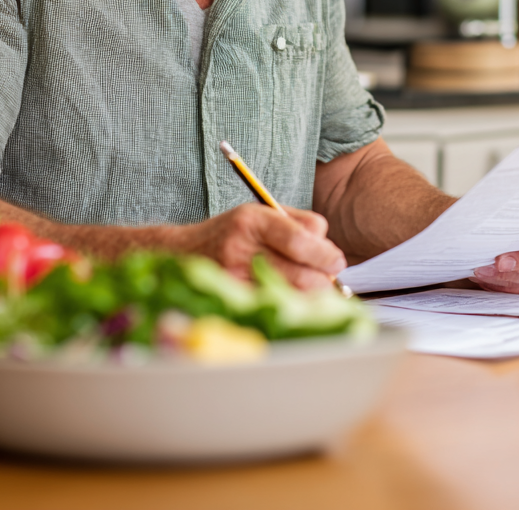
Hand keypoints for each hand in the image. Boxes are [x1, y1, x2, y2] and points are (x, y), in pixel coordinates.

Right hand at [182, 203, 345, 289]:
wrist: (182, 251)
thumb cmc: (233, 232)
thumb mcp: (262, 213)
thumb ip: (299, 223)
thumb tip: (328, 247)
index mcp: (253, 219)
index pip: (299, 240)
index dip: (324, 254)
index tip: (336, 261)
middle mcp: (241, 247)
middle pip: (299, 274)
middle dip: (322, 279)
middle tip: (328, 277)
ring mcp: (234, 278)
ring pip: (289, 294)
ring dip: (308, 294)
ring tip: (311, 287)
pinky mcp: (230, 299)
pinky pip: (271, 306)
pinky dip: (288, 303)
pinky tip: (291, 297)